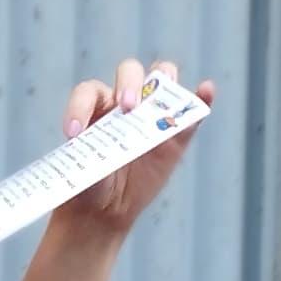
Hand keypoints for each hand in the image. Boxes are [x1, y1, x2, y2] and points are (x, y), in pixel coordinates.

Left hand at [48, 59, 216, 237]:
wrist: (105, 208)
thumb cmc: (89, 182)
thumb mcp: (83, 171)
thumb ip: (89, 157)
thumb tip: (89, 148)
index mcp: (95, 106)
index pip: (89, 92)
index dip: (80, 107)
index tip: (75, 133)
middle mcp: (124, 102)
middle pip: (130, 72)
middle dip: (129, 83)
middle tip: (127, 107)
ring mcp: (152, 115)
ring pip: (162, 79)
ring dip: (164, 80)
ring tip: (164, 97)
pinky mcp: (176, 135)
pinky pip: (192, 110)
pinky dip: (202, 97)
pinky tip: (206, 90)